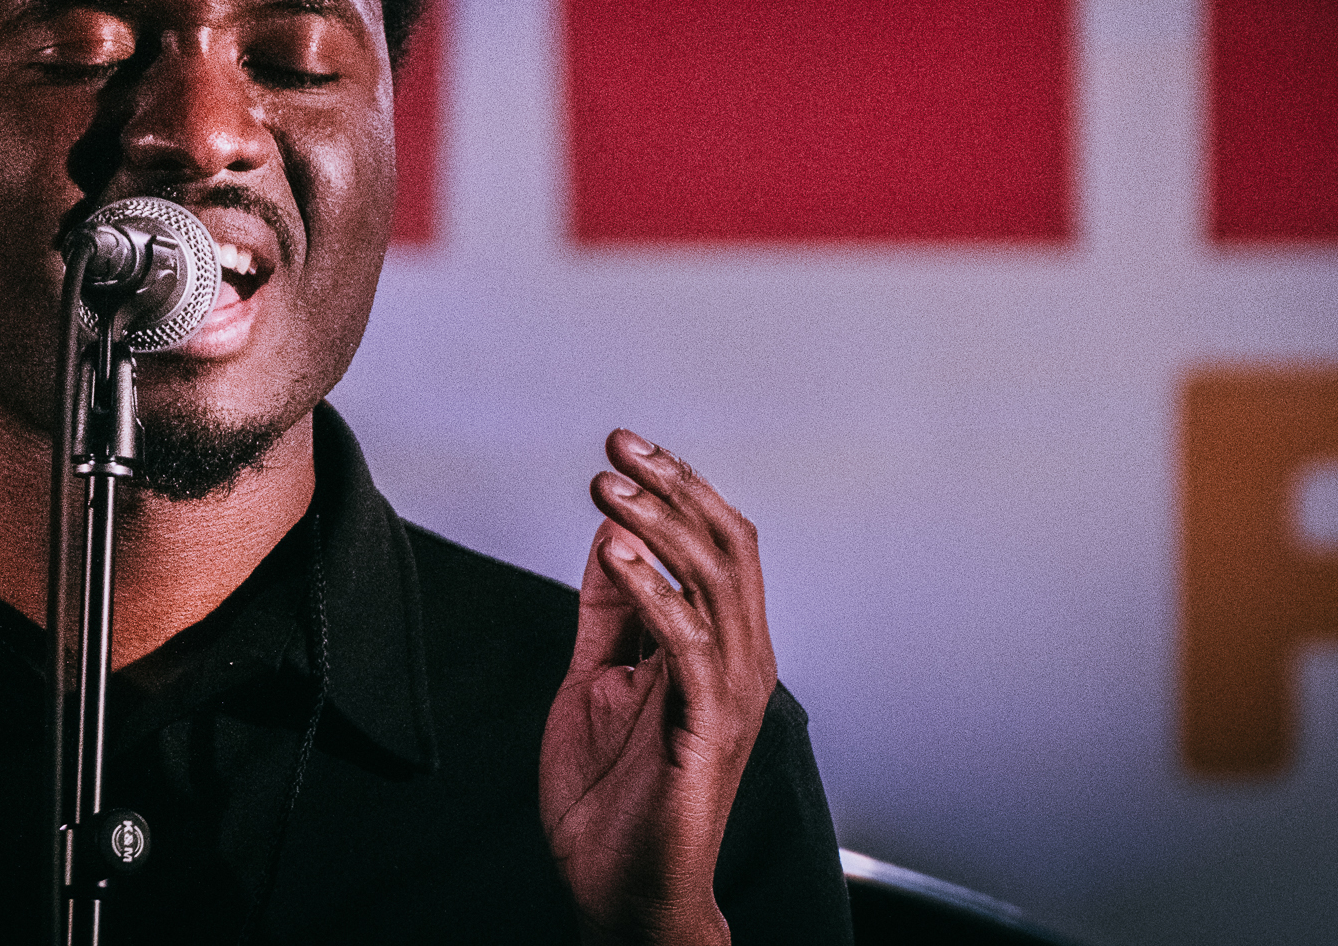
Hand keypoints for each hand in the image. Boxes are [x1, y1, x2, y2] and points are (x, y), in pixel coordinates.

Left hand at [539, 430, 777, 945]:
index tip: (626, 445)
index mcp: (719, 646)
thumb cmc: (614, 798)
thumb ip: (608, 615)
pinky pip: (690, 645)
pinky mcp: (711, 728)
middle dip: (673, 486)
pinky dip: (655, 592)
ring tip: (611, 490)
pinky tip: (617, 556)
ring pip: (718, 582)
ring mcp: (732, 694)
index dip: (677, 486)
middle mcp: (740, 661)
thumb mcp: (597, 680)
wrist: (621, 892)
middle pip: (727, 546)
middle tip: (619, 447)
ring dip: (660, 526)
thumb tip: (608, 540)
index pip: (717, 543)